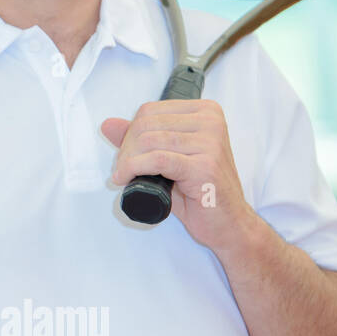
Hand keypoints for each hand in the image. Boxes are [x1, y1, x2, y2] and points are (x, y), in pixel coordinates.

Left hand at [103, 100, 259, 254]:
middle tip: (123, 170)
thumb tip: (108, 123)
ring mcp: (211, 143)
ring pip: (149, 141)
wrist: (228, 224)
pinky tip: (126, 179)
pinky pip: (157, 159)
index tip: (125, 156)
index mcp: (205, 112)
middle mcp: (211, 122)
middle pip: (146, 124)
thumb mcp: (166, 157)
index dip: (129, 133)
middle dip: (125, 149)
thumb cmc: (199, 192)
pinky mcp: (205, 166)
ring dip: (128, 160)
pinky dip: (134, 168)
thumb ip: (139, 139)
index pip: (149, 111)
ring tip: (125, 176)